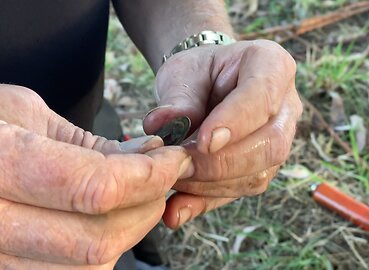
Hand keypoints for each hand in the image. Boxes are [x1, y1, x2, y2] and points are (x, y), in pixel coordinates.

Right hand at [0, 85, 193, 267]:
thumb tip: (147, 155)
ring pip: (90, 265)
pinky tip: (110, 218)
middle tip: (166, 175)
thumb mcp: (29, 113)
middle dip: (149, 205)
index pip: (96, 187)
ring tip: (141, 195)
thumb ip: (89, 143)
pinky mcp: (6, 268)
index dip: (150, 174)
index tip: (175, 157)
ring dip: (132, 230)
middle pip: (99, 238)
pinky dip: (104, 248)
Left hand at [143, 40, 302, 227]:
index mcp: (272, 65)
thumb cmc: (198, 72)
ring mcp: (280, 140)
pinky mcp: (264, 167)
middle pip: (271, 144)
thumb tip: (162, 125)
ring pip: (259, 174)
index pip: (263, 97)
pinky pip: (243, 189)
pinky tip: (178, 208)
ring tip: (173, 179)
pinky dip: (207, 200)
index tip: (204, 143)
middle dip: (223, 163)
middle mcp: (286, 106)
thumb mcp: (183, 72)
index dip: (236, 123)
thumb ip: (178, 97)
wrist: (206, 86)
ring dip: (212, 184)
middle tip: (180, 165)